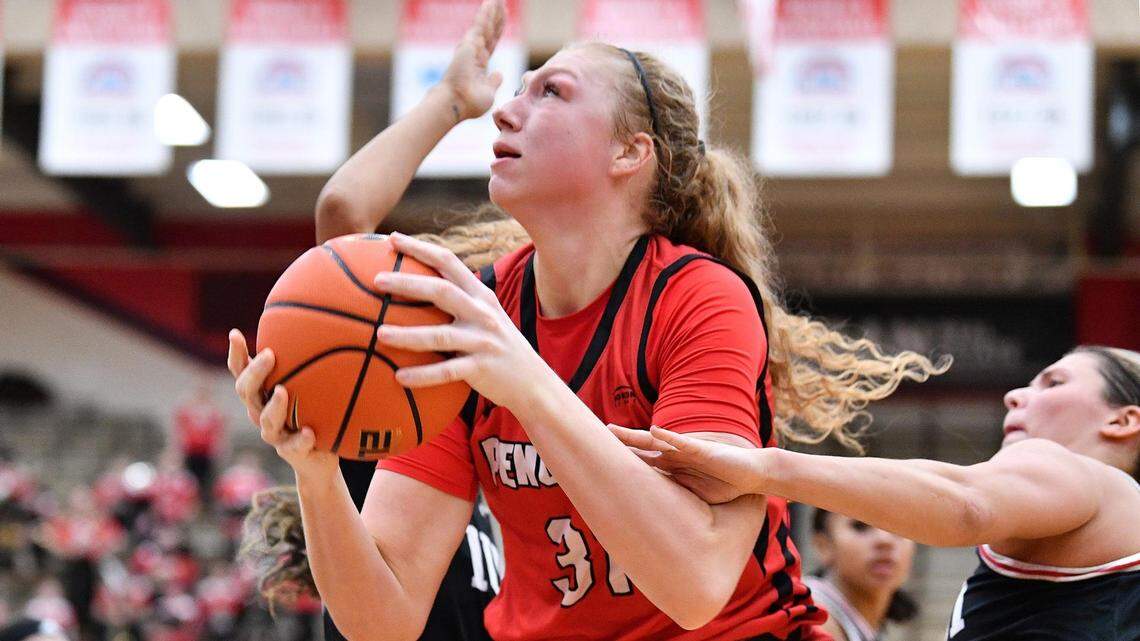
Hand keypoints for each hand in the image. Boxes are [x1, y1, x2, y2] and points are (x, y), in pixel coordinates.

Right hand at [227, 330, 337, 477]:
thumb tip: (323, 323)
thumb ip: (307, 364)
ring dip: (274, 406)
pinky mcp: (291, 452)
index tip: (235, 333)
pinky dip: (299, 439)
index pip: (241, 371)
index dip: (236, 354)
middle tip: (269, 354)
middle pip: (246, 392)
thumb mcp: (309, 387)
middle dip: (255, 373)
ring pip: (266, 420)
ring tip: (283, 392)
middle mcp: (260, 412)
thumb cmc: (312, 413)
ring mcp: (274, 433)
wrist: (319, 458)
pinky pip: (293, 446)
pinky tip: (308, 432)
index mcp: (261, 394)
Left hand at [371, 232, 551, 411]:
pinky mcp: (481, 368)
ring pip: (440, 335)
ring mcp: (482, 341)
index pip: (448, 262)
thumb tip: (415, 288)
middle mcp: (482, 313)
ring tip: (379, 333)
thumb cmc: (497, 346)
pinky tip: (399, 377)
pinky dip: (422, 375)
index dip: (420, 248)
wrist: (533, 381)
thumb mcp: (485, 316)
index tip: (392, 239)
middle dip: (407, 283)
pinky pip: (446, 371)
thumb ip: (458, 301)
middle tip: (376, 280)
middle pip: (441, 291)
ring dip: (407, 335)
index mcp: (480, 295)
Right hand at [440, 0, 505, 120]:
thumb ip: (493, 81)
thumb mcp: (488, 92)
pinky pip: (480, 27)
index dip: (498, 28)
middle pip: (490, 30)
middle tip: (502, 2)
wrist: (457, 103)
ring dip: (492, 11)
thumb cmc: (470, 102)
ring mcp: (471, 47)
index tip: (503, 16)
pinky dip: (485, 15)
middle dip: (496, 16)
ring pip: (485, 25)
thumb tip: (499, 74)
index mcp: (480, 63)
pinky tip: (490, 3)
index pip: (492, 41)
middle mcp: (474, 52)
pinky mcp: (469, 45)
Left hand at [608, 425, 767, 504]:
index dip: (623, 458)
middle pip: (643, 448)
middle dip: (621, 443)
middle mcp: (676, 456)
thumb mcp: (695, 495)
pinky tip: (655, 431)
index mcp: (673, 467)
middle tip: (598, 434)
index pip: (643, 462)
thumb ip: (677, 499)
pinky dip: (669, 437)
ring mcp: (687, 451)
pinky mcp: (703, 450)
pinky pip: (683, 443)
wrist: (752, 474)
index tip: (599, 457)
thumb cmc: (725, 484)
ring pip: (656, 441)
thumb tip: (657, 519)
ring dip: (636, 436)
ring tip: (615, 431)